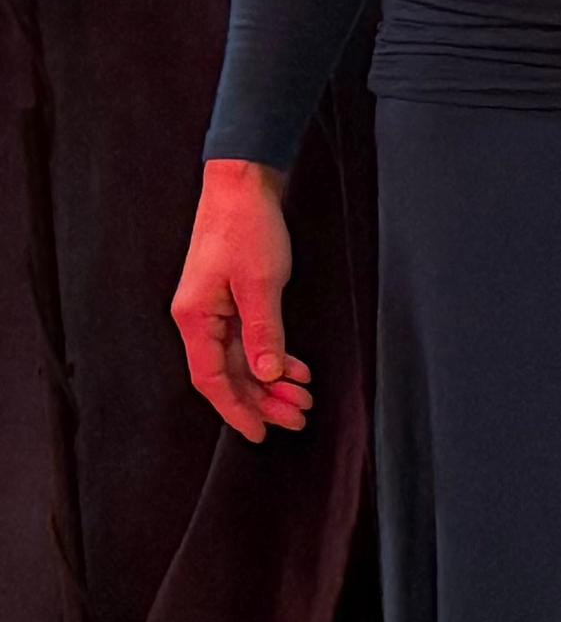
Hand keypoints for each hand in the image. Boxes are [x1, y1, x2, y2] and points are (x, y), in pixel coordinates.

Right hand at [172, 161, 310, 439]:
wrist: (244, 187)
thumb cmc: (247, 229)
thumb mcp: (261, 284)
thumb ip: (264, 333)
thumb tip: (266, 376)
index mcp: (195, 318)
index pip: (212, 379)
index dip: (236, 409)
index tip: (260, 434)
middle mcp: (200, 319)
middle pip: (229, 374)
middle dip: (264, 400)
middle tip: (300, 419)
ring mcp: (215, 310)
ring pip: (243, 360)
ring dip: (272, 382)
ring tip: (305, 400)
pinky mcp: (233, 300)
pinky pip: (250, 341)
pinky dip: (274, 357)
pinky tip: (298, 370)